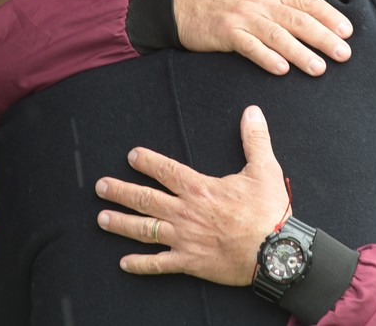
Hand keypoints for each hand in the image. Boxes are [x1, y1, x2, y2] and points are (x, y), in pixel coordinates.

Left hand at [95, 105, 290, 285]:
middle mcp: (185, 212)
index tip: (131, 156)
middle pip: (146, 199)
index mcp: (200, 189)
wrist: (275, 251)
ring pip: (144, 229)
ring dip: (121, 223)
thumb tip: (252, 111)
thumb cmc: (269, 211)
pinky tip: (123, 263)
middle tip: (100, 186)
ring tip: (101, 218)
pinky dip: (140, 264)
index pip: (166, 170)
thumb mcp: (265, 169)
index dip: (147, 162)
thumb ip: (255, 139)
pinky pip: (158, 264)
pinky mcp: (189, 262)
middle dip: (120, 191)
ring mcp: (184, 239)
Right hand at [173, 0, 352, 75]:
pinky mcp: (227, 33)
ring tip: (319, 68)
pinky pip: (250, 47)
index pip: (308, 1)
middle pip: (298, 19)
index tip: (348, 31)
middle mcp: (261, 1)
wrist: (187, 3)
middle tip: (344, 54)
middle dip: (324, 37)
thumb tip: (325, 0)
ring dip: (300, 53)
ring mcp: (244, 16)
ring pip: (277, 35)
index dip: (330, 16)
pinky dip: (267, 58)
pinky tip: (282, 70)